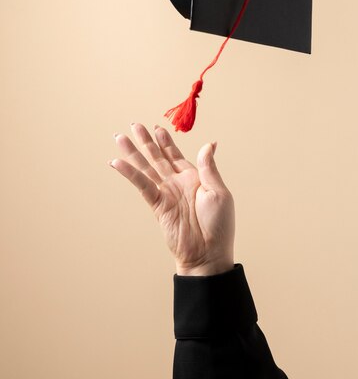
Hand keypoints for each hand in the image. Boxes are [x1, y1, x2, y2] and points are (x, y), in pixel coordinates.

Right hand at [108, 123, 234, 275]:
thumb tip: (209, 144)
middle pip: (158, 157)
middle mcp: (178, 183)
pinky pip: (142, 185)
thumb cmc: (219, 225)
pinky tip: (117, 163)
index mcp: (194, 178)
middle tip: (135, 125)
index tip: (157, 127)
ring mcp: (166, 193)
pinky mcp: (157, 205)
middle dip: (146, 141)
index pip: (176, 155)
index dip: (166, 141)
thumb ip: (208, 168)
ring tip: (120, 138)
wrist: (208, 253)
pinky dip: (130, 174)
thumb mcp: (219, 192)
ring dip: (133, 153)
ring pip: (146, 168)